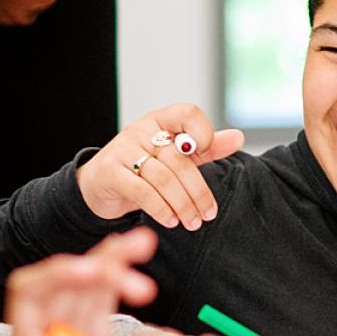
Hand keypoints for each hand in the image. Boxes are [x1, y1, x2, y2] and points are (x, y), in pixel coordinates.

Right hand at [76, 103, 245, 229]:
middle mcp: (141, 131)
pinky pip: (142, 191)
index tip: (206, 153)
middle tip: (207, 214)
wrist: (99, 186)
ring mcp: (123, 149)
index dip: (202, 131)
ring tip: (192, 223)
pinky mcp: (111, 171)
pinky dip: (161, 209)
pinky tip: (171, 220)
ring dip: (182, 205)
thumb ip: (205, 148)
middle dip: (198, 191)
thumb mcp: (175, 157)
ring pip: (163, 178)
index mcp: (160, 121)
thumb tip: (238, 138)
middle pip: (179, 158)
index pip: (187, 113)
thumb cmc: (142, 170)